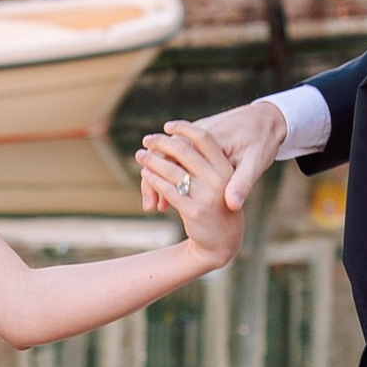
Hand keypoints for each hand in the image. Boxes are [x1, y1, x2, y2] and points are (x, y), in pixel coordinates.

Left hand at [136, 118, 247, 268]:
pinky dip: (154, 180)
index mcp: (225, 168)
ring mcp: (206, 196)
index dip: (185, 129)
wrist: (223, 241)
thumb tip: (174, 143)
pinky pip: (168, 190)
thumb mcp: (219, 182)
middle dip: (161, 143)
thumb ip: (203, 165)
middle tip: (147, 140)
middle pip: (184, 151)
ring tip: (141, 156)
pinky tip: (146, 175)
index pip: (205, 139)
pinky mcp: (194, 211)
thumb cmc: (217, 206)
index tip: (168, 126)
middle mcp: (218, 180)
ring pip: (172, 170)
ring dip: (152, 161)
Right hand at [137, 93, 289, 215]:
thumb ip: (242, 183)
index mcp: (213, 137)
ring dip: (157, 177)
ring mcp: (197, 133)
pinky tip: (167, 192)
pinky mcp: (197, 138)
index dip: (165, 170)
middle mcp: (200, 132)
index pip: (180, 151)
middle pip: (166, 156)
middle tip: (149, 207)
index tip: (154, 191)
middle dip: (154, 180)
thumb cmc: (262, 142)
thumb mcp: (256, 163)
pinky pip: (177, 154)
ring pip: (168, 155)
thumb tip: (232, 205)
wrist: (267, 119)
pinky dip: (169, 171)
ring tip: (154, 206)